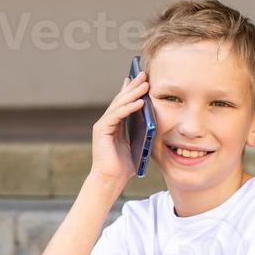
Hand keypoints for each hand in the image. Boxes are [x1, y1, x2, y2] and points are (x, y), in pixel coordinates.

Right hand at [88, 72, 146, 187]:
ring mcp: (103, 125)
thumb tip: (153, 123)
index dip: (131, 90)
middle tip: (144, 74)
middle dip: (133, 86)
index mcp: (115, 125)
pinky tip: (139, 102)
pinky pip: (117, 115)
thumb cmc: (124, 167)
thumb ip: (141, 132)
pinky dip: (128, 108)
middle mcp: (107, 122)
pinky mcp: (101, 130)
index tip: (141, 79)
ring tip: (145, 84)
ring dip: (133, 93)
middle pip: (121, 100)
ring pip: (119, 105)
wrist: (110, 180)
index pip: (123, 104)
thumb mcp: (137, 145)